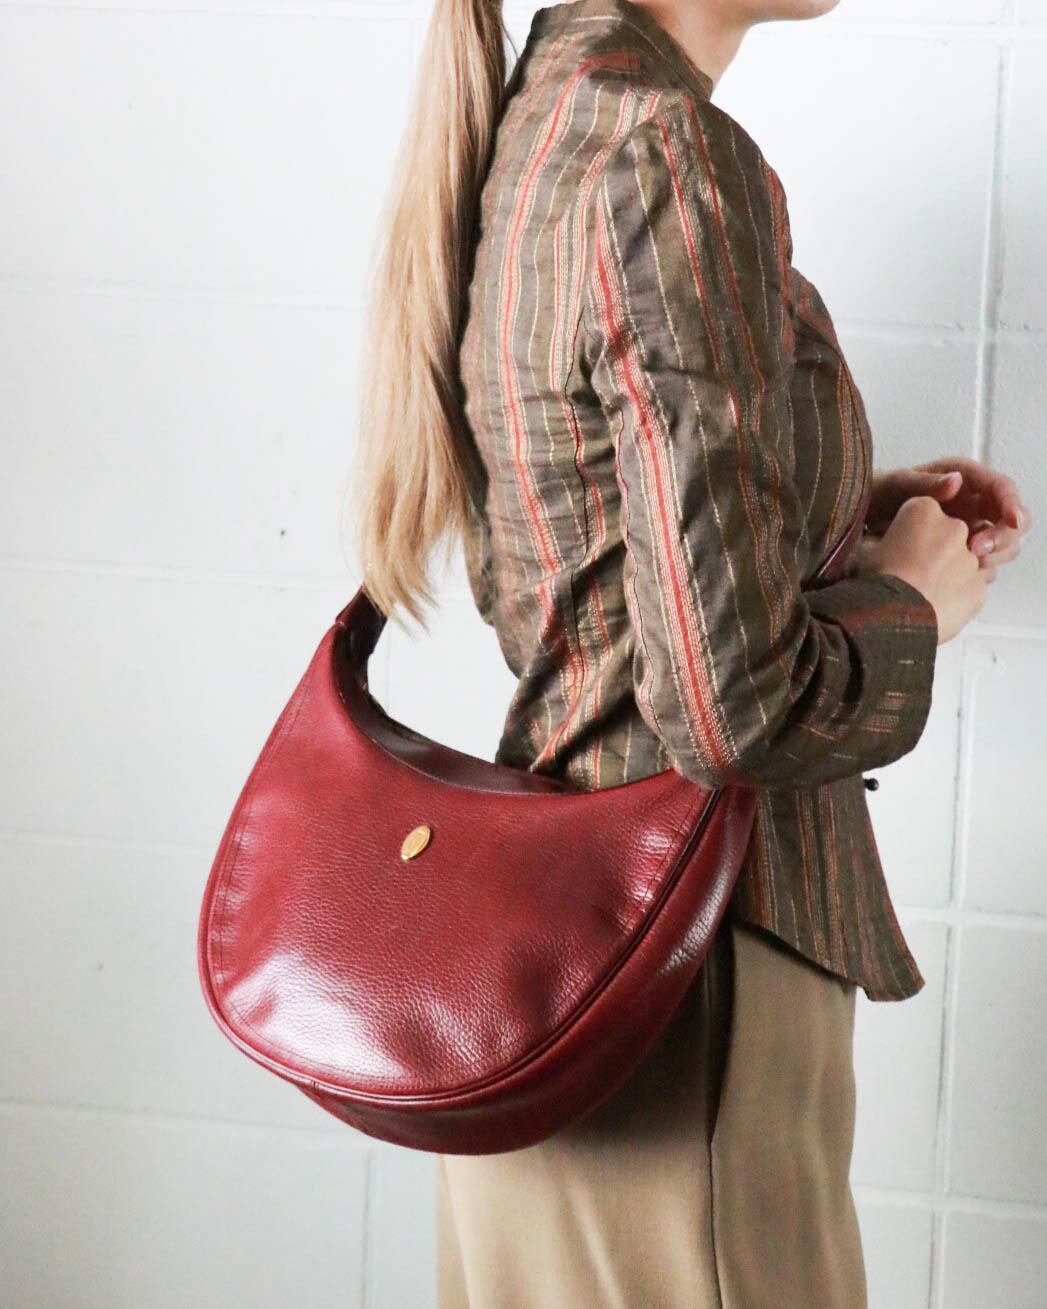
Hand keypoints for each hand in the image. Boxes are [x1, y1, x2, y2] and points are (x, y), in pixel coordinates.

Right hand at [858, 495, 988, 644]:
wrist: (892, 619)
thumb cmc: (875, 581)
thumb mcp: (863, 549)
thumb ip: (879, 539)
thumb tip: (879, 542)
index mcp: (923, 511)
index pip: (920, 513)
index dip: (908, 531)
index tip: (897, 547)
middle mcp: (954, 528)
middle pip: (947, 534)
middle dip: (934, 549)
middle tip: (912, 571)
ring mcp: (971, 559)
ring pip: (963, 561)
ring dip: (949, 571)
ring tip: (925, 591)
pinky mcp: (980, 587)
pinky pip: (972, 586)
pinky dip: (958, 594)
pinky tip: (937, 605)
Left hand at [866, 457, 1031, 573]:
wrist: (861, 523)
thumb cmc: (876, 497)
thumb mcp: (894, 487)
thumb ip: (924, 484)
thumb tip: (956, 481)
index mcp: (963, 479)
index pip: (1000, 488)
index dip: (1012, 503)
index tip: (1014, 520)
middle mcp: (973, 503)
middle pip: (1010, 519)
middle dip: (1003, 535)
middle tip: (977, 550)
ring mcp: (970, 529)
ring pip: (1003, 544)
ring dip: (995, 556)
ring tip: (968, 563)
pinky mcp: (964, 552)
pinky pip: (985, 563)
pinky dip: (981, 570)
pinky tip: (961, 575)